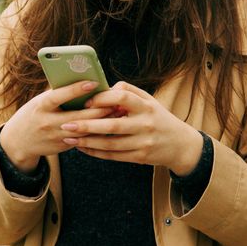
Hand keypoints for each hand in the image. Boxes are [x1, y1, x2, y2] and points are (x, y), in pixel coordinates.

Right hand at [0, 82, 113, 173]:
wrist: (19, 142)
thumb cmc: (33, 114)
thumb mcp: (40, 102)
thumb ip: (57, 94)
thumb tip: (80, 80)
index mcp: (41, 107)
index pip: (59, 96)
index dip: (75, 90)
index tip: (93, 82)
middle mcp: (48, 123)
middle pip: (78, 117)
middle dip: (98, 109)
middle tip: (115, 101)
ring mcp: (55, 137)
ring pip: (84, 131)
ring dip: (102, 122)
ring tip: (117, 112)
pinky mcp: (62, 147)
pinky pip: (83, 140)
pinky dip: (96, 132)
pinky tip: (109, 125)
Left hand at [60, 81, 202, 174]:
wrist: (180, 145)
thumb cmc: (158, 118)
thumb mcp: (149, 101)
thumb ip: (129, 92)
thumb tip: (105, 88)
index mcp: (146, 106)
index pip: (123, 98)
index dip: (103, 98)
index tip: (86, 101)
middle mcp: (145, 124)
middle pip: (112, 125)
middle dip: (87, 125)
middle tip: (66, 124)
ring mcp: (143, 143)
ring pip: (110, 144)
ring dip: (87, 142)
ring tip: (68, 138)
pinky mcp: (139, 157)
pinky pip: (113, 155)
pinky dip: (96, 152)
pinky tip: (82, 148)